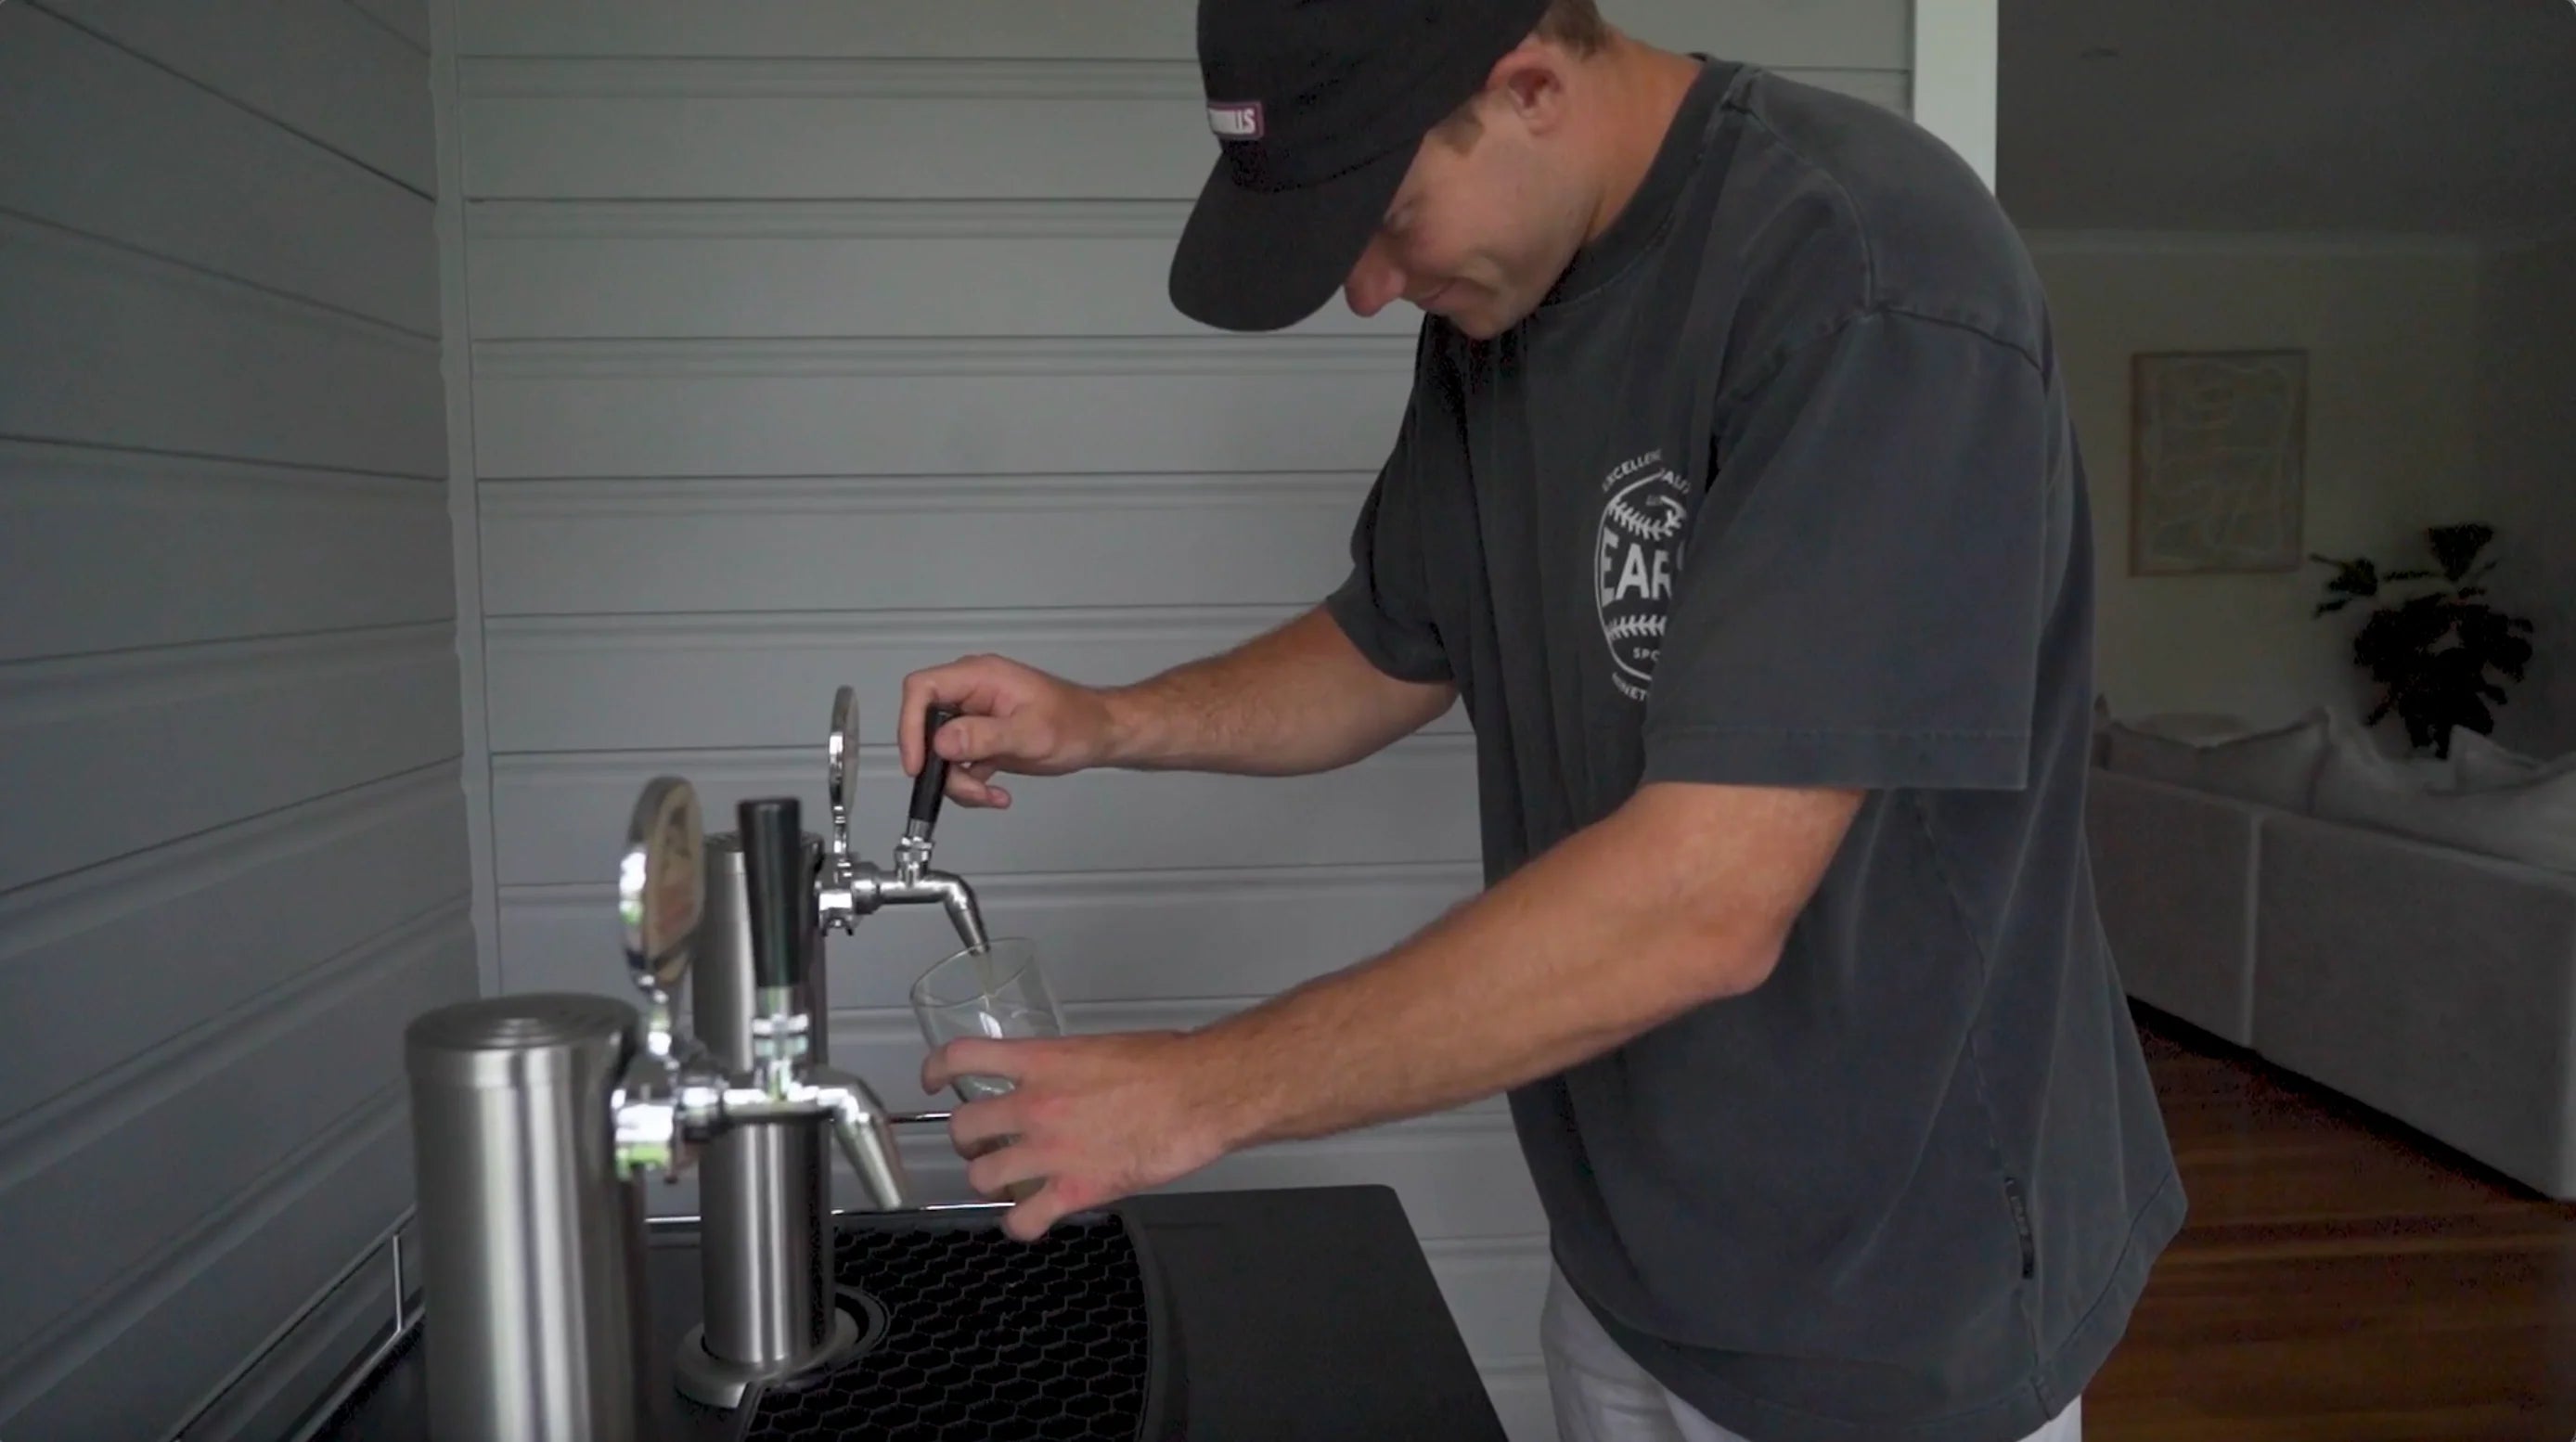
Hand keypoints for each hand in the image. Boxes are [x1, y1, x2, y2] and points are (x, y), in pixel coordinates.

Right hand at [897, 654, 1120, 809]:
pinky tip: (995, 794)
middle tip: (965, 786)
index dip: (910, 725)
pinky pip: (958, 764)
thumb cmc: (1076, 723)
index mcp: (979, 677)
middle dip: (940, 765)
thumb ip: (983, 737)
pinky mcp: (981, 739)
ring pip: (940, 752)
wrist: (1099, 734)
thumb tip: (940, 742)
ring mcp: (975, 717)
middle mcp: (971, 693)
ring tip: (989, 794)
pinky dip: (970, 785)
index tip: (918, 763)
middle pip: (926, 726)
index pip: (922, 689)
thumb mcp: (1029, 733)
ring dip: (957, 781)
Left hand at [923, 1031, 1234, 1241]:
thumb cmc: (1166, 1066)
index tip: (934, 1079)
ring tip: (1006, 1179)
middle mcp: (1034, 1106)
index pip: (963, 1058)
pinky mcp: (1074, 1189)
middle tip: (984, 1142)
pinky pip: (1023, 1220)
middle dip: (968, 1139)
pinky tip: (1030, 1220)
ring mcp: (1050, 1151)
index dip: (937, 1070)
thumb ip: (1069, 1068)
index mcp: (1041, 1062)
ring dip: (989, 1179)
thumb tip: (1065, 1080)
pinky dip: (1020, 1225)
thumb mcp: (1102, 1049)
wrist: (1200, 1095)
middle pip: (963, 1127)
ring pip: (981, 1177)